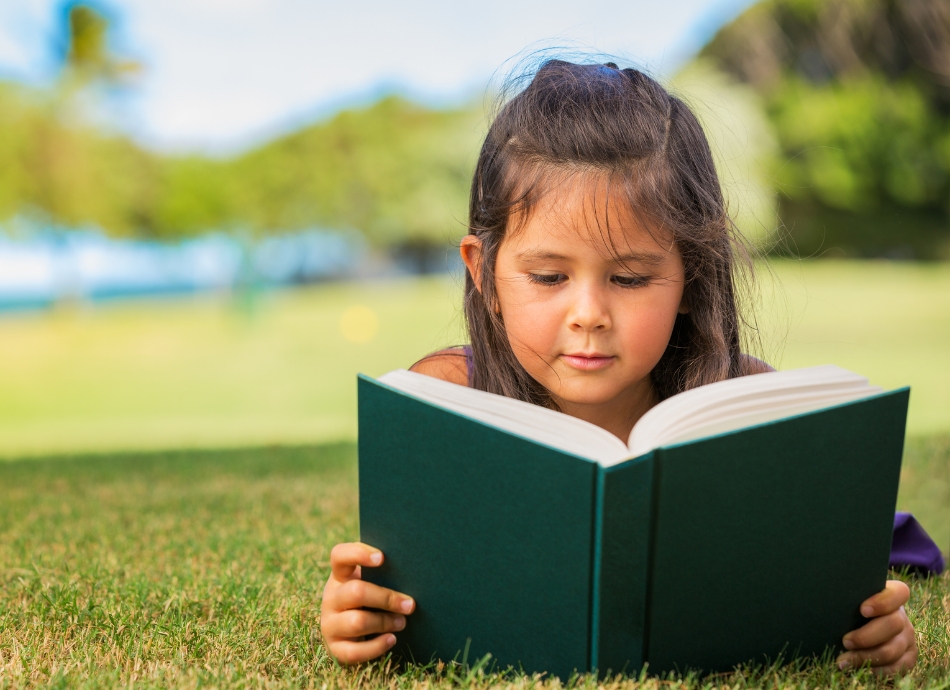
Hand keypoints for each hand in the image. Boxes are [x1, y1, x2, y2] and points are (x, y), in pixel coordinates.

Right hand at [320, 542, 415, 663]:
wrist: (352, 634)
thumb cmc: (372, 600)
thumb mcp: (373, 583)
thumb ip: (385, 574)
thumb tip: (414, 568)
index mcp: (340, 576)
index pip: (339, 556)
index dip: (358, 554)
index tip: (382, 558)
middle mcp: (331, 597)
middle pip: (356, 592)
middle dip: (387, 598)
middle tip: (410, 605)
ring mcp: (330, 623)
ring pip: (357, 622)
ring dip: (385, 622)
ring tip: (402, 622)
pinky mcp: (335, 647)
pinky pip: (354, 651)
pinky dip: (376, 646)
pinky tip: (392, 639)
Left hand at [837, 580, 916, 674]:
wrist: (857, 627)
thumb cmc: (847, 610)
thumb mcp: (849, 600)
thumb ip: (846, 598)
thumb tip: (825, 600)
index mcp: (891, 597)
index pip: (899, 593)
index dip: (883, 602)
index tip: (863, 610)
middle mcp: (902, 617)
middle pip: (893, 625)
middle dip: (866, 636)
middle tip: (845, 641)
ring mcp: (906, 638)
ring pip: (892, 650)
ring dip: (866, 657)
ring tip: (844, 660)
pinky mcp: (907, 657)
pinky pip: (897, 668)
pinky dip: (877, 670)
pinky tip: (860, 669)